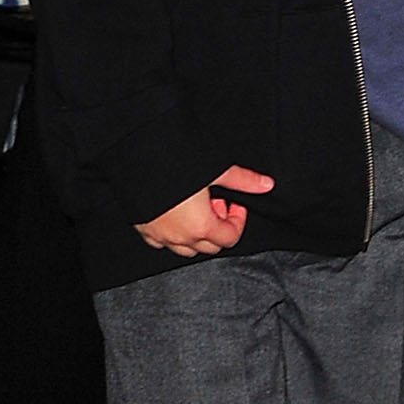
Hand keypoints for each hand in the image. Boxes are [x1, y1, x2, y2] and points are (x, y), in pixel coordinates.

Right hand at [137, 164, 273, 256]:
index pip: (230, 238)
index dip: (238, 220)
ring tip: (196, 208)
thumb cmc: (176, 162)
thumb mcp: (216, 169)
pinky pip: (162, 242)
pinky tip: (174, 214)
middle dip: (218, 227)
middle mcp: (179, 236)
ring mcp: (159, 235)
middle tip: (216, 202)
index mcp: (201, 226)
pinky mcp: (142, 228)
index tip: (234, 203)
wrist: (138, 154)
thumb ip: (242, 181)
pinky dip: (172, 234)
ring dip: (196, 234)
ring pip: (185, 249)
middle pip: (210, 246)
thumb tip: (266, 184)